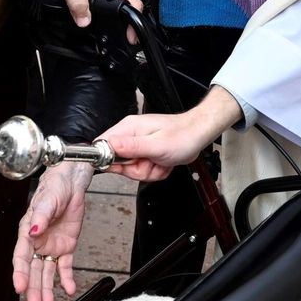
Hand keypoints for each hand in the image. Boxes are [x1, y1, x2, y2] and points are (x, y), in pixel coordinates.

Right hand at [11, 161, 91, 300]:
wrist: (72, 184)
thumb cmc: (55, 188)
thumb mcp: (48, 200)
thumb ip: (41, 216)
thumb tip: (34, 230)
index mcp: (28, 232)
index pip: (22, 257)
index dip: (20, 273)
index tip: (20, 287)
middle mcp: (37, 242)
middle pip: (34, 270)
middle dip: (33, 288)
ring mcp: (51, 246)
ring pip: (47, 272)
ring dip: (46, 288)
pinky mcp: (65, 247)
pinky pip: (65, 266)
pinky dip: (67, 278)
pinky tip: (69, 289)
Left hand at [49, 0, 140, 28]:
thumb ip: (78, 3)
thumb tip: (84, 21)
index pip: (133, 3)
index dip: (134, 21)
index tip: (131, 35)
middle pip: (130, 7)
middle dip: (130, 25)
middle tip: (126, 39)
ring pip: (120, 7)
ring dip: (120, 21)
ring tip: (117, 35)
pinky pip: (111, 6)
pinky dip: (111, 17)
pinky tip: (106, 24)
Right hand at [102, 86, 240, 180]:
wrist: (198, 135)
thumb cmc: (183, 136)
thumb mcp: (157, 145)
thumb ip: (132, 147)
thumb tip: (109, 145)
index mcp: (129, 128)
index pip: (102, 144)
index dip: (107, 159)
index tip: (123, 166)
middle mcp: (130, 136)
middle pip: (116, 163)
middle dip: (135, 169)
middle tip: (150, 162)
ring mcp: (137, 145)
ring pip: (131, 170)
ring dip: (148, 171)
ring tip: (160, 162)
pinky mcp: (144, 153)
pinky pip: (141, 170)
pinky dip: (154, 171)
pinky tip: (163, 163)